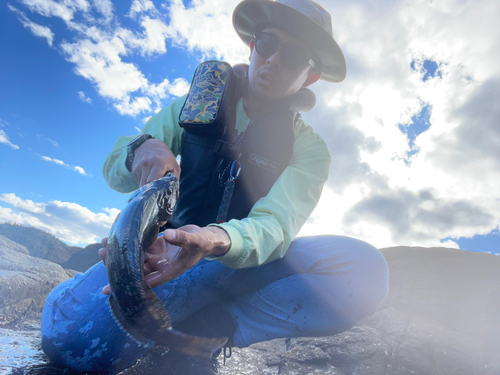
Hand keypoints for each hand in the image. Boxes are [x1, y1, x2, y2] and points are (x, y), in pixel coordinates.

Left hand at [98, 225, 229, 294]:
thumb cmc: (203, 243)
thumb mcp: (194, 241)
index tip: (109, 289)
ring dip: (121, 253)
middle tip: (101, 255)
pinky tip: (119, 236)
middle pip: (135, 269)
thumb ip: (182, 239)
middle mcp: (160, 266)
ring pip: (134, 258)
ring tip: (104, 243)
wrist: (207, 238)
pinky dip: (130, 243)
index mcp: (168, 271)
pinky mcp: (157, 246)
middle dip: (118, 265)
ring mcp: (157, 256)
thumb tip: (168, 235)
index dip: (128, 284)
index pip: (145, 281)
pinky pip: (140, 246)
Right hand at [130, 139, 180, 186]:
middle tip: (157, 190)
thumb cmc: (165, 156)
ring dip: (147, 186)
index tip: (160, 191)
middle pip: (146, 185)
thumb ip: (175, 178)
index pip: (153, 182)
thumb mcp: (174, 165)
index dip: (156, 189)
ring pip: (141, 184)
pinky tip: (148, 176)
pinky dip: (143, 181)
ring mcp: (138, 166)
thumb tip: (172, 190)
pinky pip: (138, 180)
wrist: (149, 145)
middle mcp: (146, 164)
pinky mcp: (134, 169)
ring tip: (153, 181)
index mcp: (158, 163)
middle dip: (151, 189)